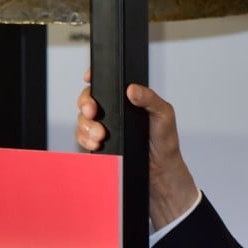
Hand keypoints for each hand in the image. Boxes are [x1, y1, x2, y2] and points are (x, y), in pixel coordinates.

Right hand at [76, 70, 198, 228]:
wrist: (160, 170)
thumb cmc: (165, 141)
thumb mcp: (164, 114)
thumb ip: (150, 99)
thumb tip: (133, 89)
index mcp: (129, 99)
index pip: (107, 83)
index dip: (94, 77)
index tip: (89, 78)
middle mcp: (115, 110)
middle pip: (89, 99)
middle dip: (86, 104)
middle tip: (92, 112)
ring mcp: (105, 126)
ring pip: (83, 118)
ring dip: (86, 126)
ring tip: (100, 135)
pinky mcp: (99, 141)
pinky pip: (82, 136)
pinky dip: (85, 139)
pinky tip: (96, 143)